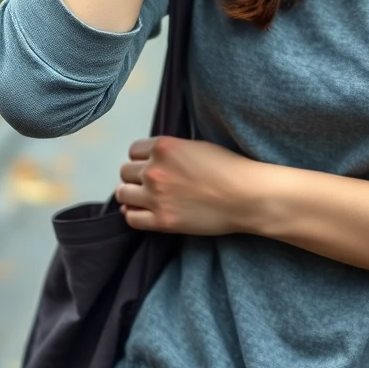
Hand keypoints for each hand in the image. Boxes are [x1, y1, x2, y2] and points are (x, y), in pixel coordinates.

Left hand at [116, 136, 259, 235]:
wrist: (245, 196)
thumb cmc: (228, 168)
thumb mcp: (196, 146)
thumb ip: (171, 151)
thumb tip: (152, 160)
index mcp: (164, 147)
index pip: (133, 150)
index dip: (143, 158)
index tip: (152, 164)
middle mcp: (154, 170)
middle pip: (125, 171)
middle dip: (136, 176)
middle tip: (152, 182)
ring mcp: (155, 196)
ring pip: (122, 194)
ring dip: (132, 195)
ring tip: (146, 197)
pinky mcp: (161, 221)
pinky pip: (131, 218)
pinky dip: (134, 214)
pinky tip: (145, 212)